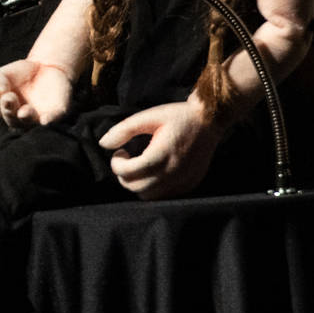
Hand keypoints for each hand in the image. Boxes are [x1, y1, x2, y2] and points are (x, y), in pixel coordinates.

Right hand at [0, 60, 72, 127]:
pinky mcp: (55, 113)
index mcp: (6, 112)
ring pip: (31, 124)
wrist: (46, 66)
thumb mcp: (2, 76)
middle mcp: (22, 120)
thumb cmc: (19, 75)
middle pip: (13, 122)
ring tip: (24, 111)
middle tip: (10, 97)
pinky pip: (53, 120)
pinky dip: (49, 121)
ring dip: (26, 118)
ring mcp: (39, 117)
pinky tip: (45, 121)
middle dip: (9, 111)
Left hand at [98, 95, 223, 199]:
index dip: (116, 163)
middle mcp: (173, 173)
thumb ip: (124, 129)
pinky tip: (155, 171)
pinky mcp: (189, 185)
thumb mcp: (149, 116)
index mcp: (161, 155)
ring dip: (138, 184)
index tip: (121, 152)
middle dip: (125, 175)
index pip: (128, 172)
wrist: (210, 121)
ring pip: (148, 196)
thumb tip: (103, 143)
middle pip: (135, 188)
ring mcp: (183, 182)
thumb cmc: (178, 116)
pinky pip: (164, 196)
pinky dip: (153, 188)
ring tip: (141, 166)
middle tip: (128, 160)